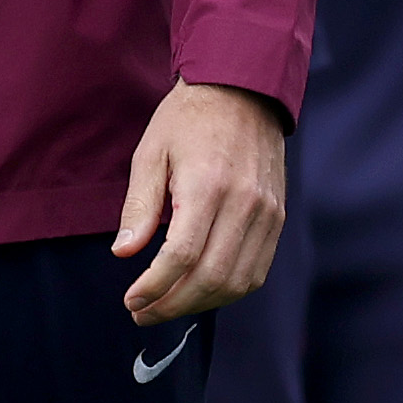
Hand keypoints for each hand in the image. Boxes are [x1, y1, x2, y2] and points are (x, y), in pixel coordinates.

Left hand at [116, 81, 288, 322]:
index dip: (155, 287)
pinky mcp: (277, 218)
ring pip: (237, 282)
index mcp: (208, 185)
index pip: (182, 255)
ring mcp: (267, 213)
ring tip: (167, 305)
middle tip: (142, 312)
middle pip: (210, 277)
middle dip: (172, 305)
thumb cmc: (188, 119)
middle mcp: (244, 203)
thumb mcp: (150, 154)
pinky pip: (256, 270)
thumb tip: (124, 254)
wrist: (243, 89)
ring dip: (200, 304)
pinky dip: (227, 290)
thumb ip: (139, 207)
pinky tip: (199, 290)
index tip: (132, 300)